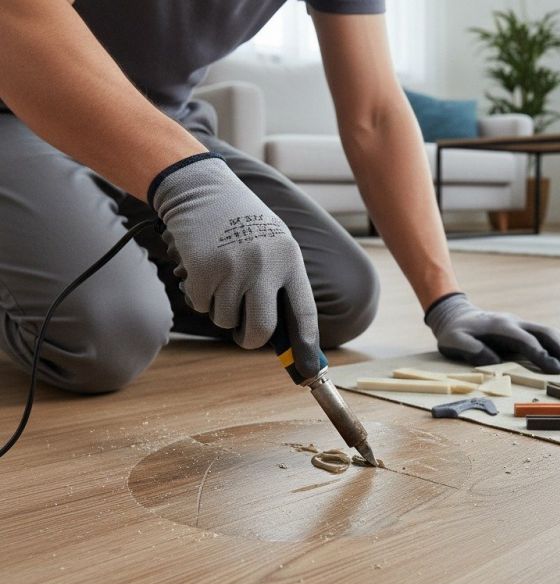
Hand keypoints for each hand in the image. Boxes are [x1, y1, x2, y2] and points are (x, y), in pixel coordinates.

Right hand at [149, 153, 319, 376]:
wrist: (202, 189)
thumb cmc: (242, 222)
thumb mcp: (274, 244)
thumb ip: (282, 282)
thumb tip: (286, 336)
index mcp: (289, 260)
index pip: (304, 313)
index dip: (306, 344)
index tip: (309, 367)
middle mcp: (265, 266)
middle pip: (262, 329)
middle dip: (251, 340)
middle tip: (245, 336)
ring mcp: (233, 269)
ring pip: (227, 321)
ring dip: (222, 312)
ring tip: (222, 281)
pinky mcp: (203, 270)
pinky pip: (202, 306)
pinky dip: (200, 297)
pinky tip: (203, 270)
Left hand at [425, 293, 559, 373]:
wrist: (455, 315)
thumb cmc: (454, 332)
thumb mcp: (453, 341)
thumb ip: (470, 349)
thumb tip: (494, 360)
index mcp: (501, 327)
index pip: (527, 341)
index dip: (541, 355)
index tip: (555, 370)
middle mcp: (515, 323)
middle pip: (545, 333)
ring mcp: (520, 324)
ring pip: (549, 333)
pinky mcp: (521, 330)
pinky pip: (544, 336)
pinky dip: (559, 345)